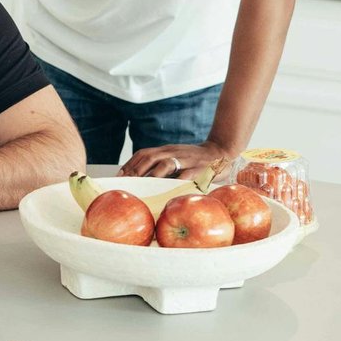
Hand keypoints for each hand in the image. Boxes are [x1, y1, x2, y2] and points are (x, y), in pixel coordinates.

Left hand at [118, 142, 232, 178]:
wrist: (221, 151)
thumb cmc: (194, 160)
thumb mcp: (176, 157)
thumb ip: (162, 165)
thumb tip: (142, 181)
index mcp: (166, 150)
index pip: (143, 153)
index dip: (130, 163)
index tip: (119, 175)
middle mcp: (173, 152)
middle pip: (150, 157)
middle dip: (136, 169)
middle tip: (126, 181)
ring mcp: (186, 160)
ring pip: (166, 164)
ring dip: (152, 175)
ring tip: (143, 186)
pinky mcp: (199, 168)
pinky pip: (186, 175)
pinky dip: (176, 182)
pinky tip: (169, 191)